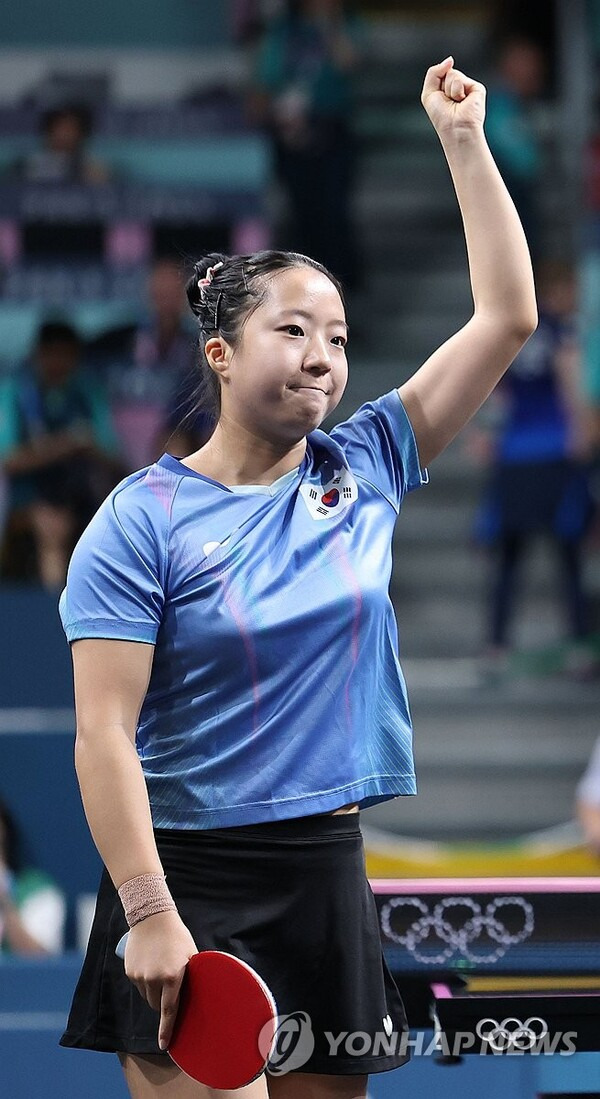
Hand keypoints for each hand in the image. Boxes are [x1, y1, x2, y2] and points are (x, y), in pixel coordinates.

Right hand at [124, 909, 197, 1049]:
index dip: (167, 1030)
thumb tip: (201, 993)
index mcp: (173, 976)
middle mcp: (154, 979)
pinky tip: (150, 965)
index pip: (170, 1010)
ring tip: (160, 968)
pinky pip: (139, 985)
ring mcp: (140, 976)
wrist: (152, 917)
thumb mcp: (191, 954)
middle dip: (164, 1001)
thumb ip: (191, 975)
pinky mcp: (130, 972)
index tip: (164, 1045)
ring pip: (147, 996)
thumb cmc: (177, 936)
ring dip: (154, 991)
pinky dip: (144, 981)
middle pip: (157, 1005)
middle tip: (171, 984)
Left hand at [421, 57, 485, 137]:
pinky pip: (459, 79)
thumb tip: (450, 60)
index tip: (440, 102)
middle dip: (443, 88)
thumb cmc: (442, 118)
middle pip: (446, 72)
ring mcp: (468, 87)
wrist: (455, 128)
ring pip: (452, 74)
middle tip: (448, 102)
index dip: (436, 86)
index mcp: (448, 90)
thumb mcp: (429, 93)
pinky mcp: (477, 88)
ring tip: (456, 102)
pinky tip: (462, 101)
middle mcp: (458, 87)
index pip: (440, 74)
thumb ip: (434, 72)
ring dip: (449, 90)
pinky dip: (457, 91)